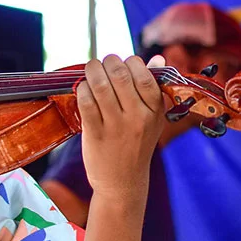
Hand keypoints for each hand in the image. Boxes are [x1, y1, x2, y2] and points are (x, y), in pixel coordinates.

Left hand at [77, 54, 165, 205]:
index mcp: (154, 111)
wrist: (123, 182)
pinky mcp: (95, 133)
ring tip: (91, 70)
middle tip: (103, 63)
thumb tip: (158, 59)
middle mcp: (137, 117)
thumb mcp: (154, 119)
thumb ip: (155, 89)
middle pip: (120, 75)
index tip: (123, 64)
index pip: (144, 75)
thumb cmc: (137, 145)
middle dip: (108, 62)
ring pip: (100, 85)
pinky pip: (86, 102)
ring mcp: (115, 126)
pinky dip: (82, 89)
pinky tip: (83, 88)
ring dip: (92, 71)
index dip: (130, 62)